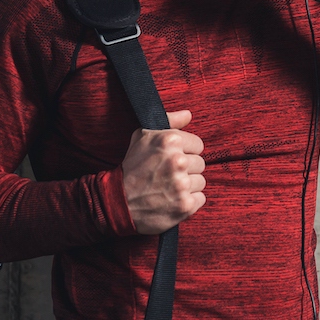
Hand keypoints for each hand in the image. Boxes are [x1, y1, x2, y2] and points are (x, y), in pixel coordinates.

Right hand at [120, 110, 205, 234]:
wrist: (118, 201)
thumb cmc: (132, 166)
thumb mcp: (143, 136)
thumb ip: (169, 121)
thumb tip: (188, 114)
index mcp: (170, 140)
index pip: (198, 145)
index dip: (185, 152)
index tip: (171, 159)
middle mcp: (177, 161)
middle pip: (200, 163)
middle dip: (186, 169)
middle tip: (167, 174)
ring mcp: (182, 185)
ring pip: (201, 181)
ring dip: (188, 185)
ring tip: (168, 187)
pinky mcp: (185, 205)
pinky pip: (201, 198)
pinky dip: (189, 201)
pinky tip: (172, 199)